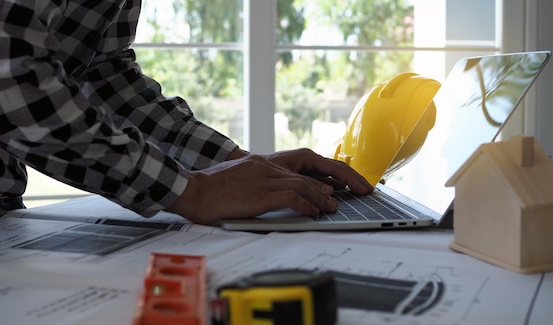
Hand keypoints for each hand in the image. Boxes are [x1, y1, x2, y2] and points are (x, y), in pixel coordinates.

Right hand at [166, 148, 372, 223]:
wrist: (192, 190)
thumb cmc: (213, 189)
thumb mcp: (242, 179)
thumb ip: (264, 182)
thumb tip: (289, 195)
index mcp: (265, 161)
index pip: (306, 159)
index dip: (329, 168)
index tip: (345, 179)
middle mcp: (268, 165)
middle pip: (313, 166)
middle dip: (342, 176)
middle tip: (360, 188)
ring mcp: (265, 178)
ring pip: (305, 183)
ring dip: (325, 196)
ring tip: (336, 207)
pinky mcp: (259, 193)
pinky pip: (291, 196)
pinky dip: (307, 204)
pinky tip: (315, 212)